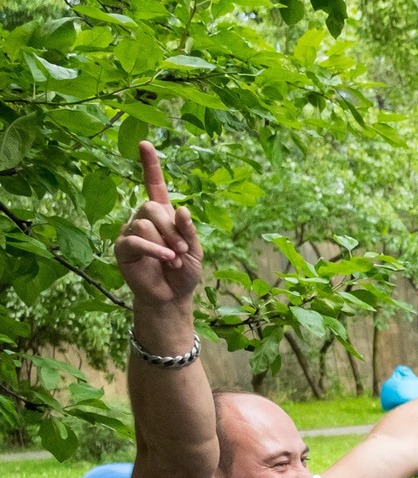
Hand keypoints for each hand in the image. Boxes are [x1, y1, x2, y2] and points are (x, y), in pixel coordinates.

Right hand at [113, 143, 202, 310]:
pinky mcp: (122, 247)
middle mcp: (144, 218)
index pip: (155, 184)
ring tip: (175, 259)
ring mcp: (131, 231)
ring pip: (144, 222)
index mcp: (163, 214)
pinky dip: (154, 250)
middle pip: (151, 206)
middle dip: (171, 228)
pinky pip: (135, 240)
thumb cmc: (184, 270)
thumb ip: (189, 230)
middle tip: (183, 249)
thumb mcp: (195, 250)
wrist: (172, 296)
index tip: (145, 143)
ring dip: (165, 242)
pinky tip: (167, 259)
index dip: (150, 165)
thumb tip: (181, 209)